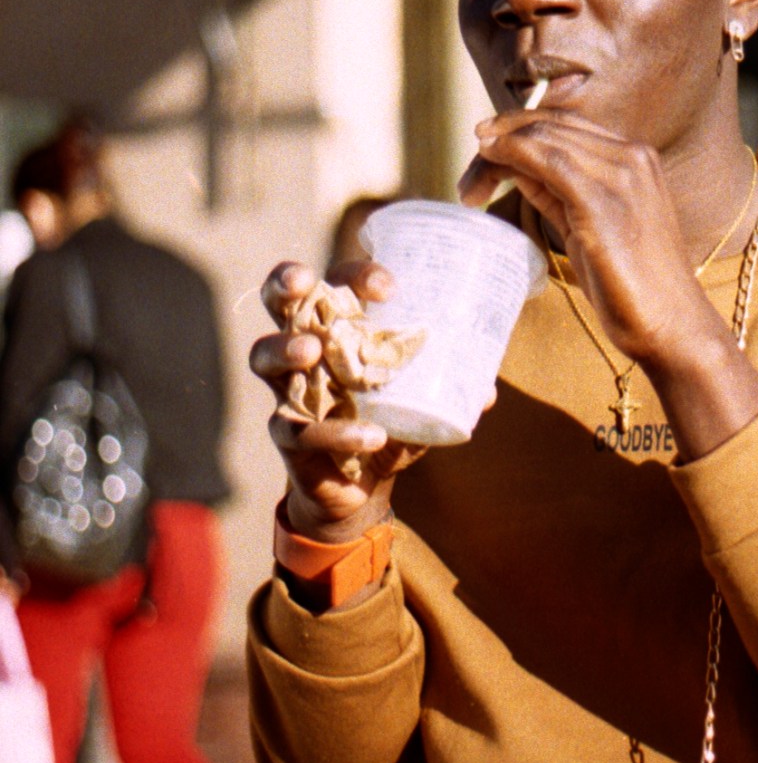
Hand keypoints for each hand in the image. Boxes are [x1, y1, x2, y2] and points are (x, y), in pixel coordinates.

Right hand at [251, 260, 424, 539]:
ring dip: (285, 347)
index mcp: (339, 330)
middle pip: (279, 302)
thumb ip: (446, 392)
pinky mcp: (287, 436)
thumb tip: (488, 391)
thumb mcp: (418, 403)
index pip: (338, 285)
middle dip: (285, 283)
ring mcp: (288, 391)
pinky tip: (370, 436)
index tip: (390, 287)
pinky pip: (301, 429)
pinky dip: (336, 432)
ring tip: (312, 351)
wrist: (360, 487)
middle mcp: (304, 350)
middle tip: (304, 282)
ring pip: (263, 356)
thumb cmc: (385, 423)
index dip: (356, 276)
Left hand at [459, 111, 757, 459]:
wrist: (673, 326)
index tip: (487, 142)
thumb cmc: (633, 288)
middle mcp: (632, 156)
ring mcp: (621, 174)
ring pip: (544, 137)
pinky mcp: (602, 199)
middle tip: (471, 158)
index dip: (521, 127)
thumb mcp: (592, 228)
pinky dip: (511, 154)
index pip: (568, 125)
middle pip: (552, 125)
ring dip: (498, 149)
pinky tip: (488, 163)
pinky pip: (546, 159)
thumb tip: (519, 170)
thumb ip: (561, 194)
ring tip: (469, 179)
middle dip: (503, 136)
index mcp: (637, 159)